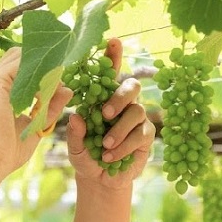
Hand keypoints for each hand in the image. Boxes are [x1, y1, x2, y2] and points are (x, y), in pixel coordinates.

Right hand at [0, 47, 72, 178]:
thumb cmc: (5, 153)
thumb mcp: (34, 127)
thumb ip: (49, 109)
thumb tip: (68, 90)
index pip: (17, 69)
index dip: (39, 72)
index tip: (57, 84)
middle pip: (18, 57)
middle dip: (42, 65)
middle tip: (60, 82)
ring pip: (20, 56)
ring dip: (41, 67)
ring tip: (56, 87)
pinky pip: (21, 65)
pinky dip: (38, 73)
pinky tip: (48, 90)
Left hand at [66, 38, 155, 188]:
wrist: (100, 180)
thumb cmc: (85, 156)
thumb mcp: (75, 147)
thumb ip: (75, 134)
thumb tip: (77, 117)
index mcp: (103, 99)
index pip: (109, 75)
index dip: (113, 57)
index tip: (112, 41)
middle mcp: (123, 104)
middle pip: (132, 86)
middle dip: (120, 96)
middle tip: (105, 113)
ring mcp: (137, 119)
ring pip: (137, 111)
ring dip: (119, 129)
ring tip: (104, 146)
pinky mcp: (146, 136)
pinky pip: (140, 134)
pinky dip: (124, 145)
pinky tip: (111, 157)